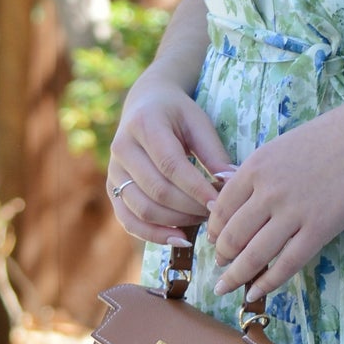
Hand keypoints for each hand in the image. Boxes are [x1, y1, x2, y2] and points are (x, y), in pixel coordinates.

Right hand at [106, 77, 233, 245]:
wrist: (144, 105)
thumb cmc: (177, 114)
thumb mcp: (198, 122)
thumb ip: (213, 153)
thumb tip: (231, 183)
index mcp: (144, 124)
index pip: (171, 165)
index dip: (196, 189)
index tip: (220, 203)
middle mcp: (122, 148)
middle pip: (156, 190)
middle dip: (190, 208)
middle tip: (215, 214)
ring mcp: (113, 170)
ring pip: (142, 209)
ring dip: (176, 222)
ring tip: (202, 221)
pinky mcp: (112, 188)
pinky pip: (129, 220)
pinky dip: (154, 235)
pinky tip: (180, 238)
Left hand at [206, 99, 343, 307]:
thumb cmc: (328, 137)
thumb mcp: (280, 146)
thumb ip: (256, 172)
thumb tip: (226, 188)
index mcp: (255, 167)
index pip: (221, 209)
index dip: (213, 231)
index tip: (213, 242)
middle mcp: (268, 191)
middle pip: (232, 236)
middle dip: (221, 257)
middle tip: (220, 267)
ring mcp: (294, 212)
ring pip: (254, 255)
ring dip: (236, 276)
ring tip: (228, 287)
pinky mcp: (319, 229)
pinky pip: (287, 264)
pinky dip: (267, 282)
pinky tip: (256, 292)